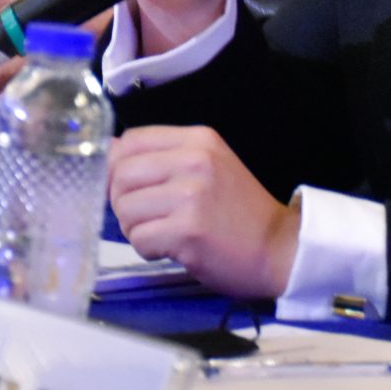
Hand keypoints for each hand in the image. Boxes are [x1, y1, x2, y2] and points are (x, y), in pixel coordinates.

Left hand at [108, 126, 300, 299]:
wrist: (280, 248)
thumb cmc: (240, 213)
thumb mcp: (209, 167)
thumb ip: (163, 156)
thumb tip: (110, 149)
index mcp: (199, 140)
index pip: (131, 140)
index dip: (118, 166)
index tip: (131, 187)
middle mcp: (195, 161)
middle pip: (121, 175)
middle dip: (124, 202)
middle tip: (148, 217)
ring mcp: (192, 195)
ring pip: (125, 208)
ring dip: (136, 228)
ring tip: (164, 233)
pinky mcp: (188, 230)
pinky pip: (139, 238)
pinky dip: (148, 249)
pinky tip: (172, 248)